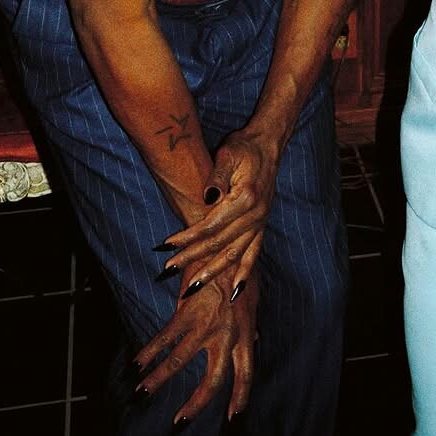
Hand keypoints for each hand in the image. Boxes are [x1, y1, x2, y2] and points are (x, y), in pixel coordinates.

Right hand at [135, 266, 256, 422]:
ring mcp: (207, 323)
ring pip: (180, 361)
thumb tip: (253, 341)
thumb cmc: (239, 269)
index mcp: (245, 331)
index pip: (247, 371)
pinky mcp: (188, 310)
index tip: (234, 415)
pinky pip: (166, 337)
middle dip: (197, 403)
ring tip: (142, 391)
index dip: (241, 395)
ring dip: (159, 378)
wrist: (225, 243)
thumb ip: (248, 325)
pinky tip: (138, 361)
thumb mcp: (251, 299)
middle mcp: (228, 332)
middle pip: (215, 379)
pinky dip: (150, 351)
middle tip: (180, 421)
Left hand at [160, 127, 278, 294]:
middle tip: (169, 268)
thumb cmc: (244, 147)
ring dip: (213, 272)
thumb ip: (218, 175)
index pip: (211, 225)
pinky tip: (235, 291)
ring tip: (192, 286)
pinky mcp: (262, 225)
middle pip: (219, 243)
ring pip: (235, 254)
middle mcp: (255, 215)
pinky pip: (255, 254)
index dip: (188, 237)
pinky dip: (245, 273)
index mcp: (245, 198)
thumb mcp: (228, 153)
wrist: (268, 145)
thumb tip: (208, 196)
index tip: (167, 245)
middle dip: (193, 258)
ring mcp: (260, 222)